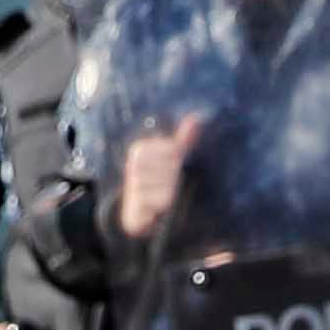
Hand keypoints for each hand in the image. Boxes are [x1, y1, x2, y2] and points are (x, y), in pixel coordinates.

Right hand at [116, 118, 203, 239]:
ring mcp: (133, 184)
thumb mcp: (171, 157)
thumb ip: (184, 139)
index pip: (173, 150)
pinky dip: (166, 205)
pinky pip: (162, 202)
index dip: (179, 160)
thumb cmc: (159, 179)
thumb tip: (196, 118)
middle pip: (172, 168)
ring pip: (168, 187)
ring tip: (165, 195)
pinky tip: (161, 206)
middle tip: (170, 184)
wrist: (139, 211)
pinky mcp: (136, 205)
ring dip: (172, 193)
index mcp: (140, 150)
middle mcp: (133, 165)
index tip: (174, 167)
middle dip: (176, 178)